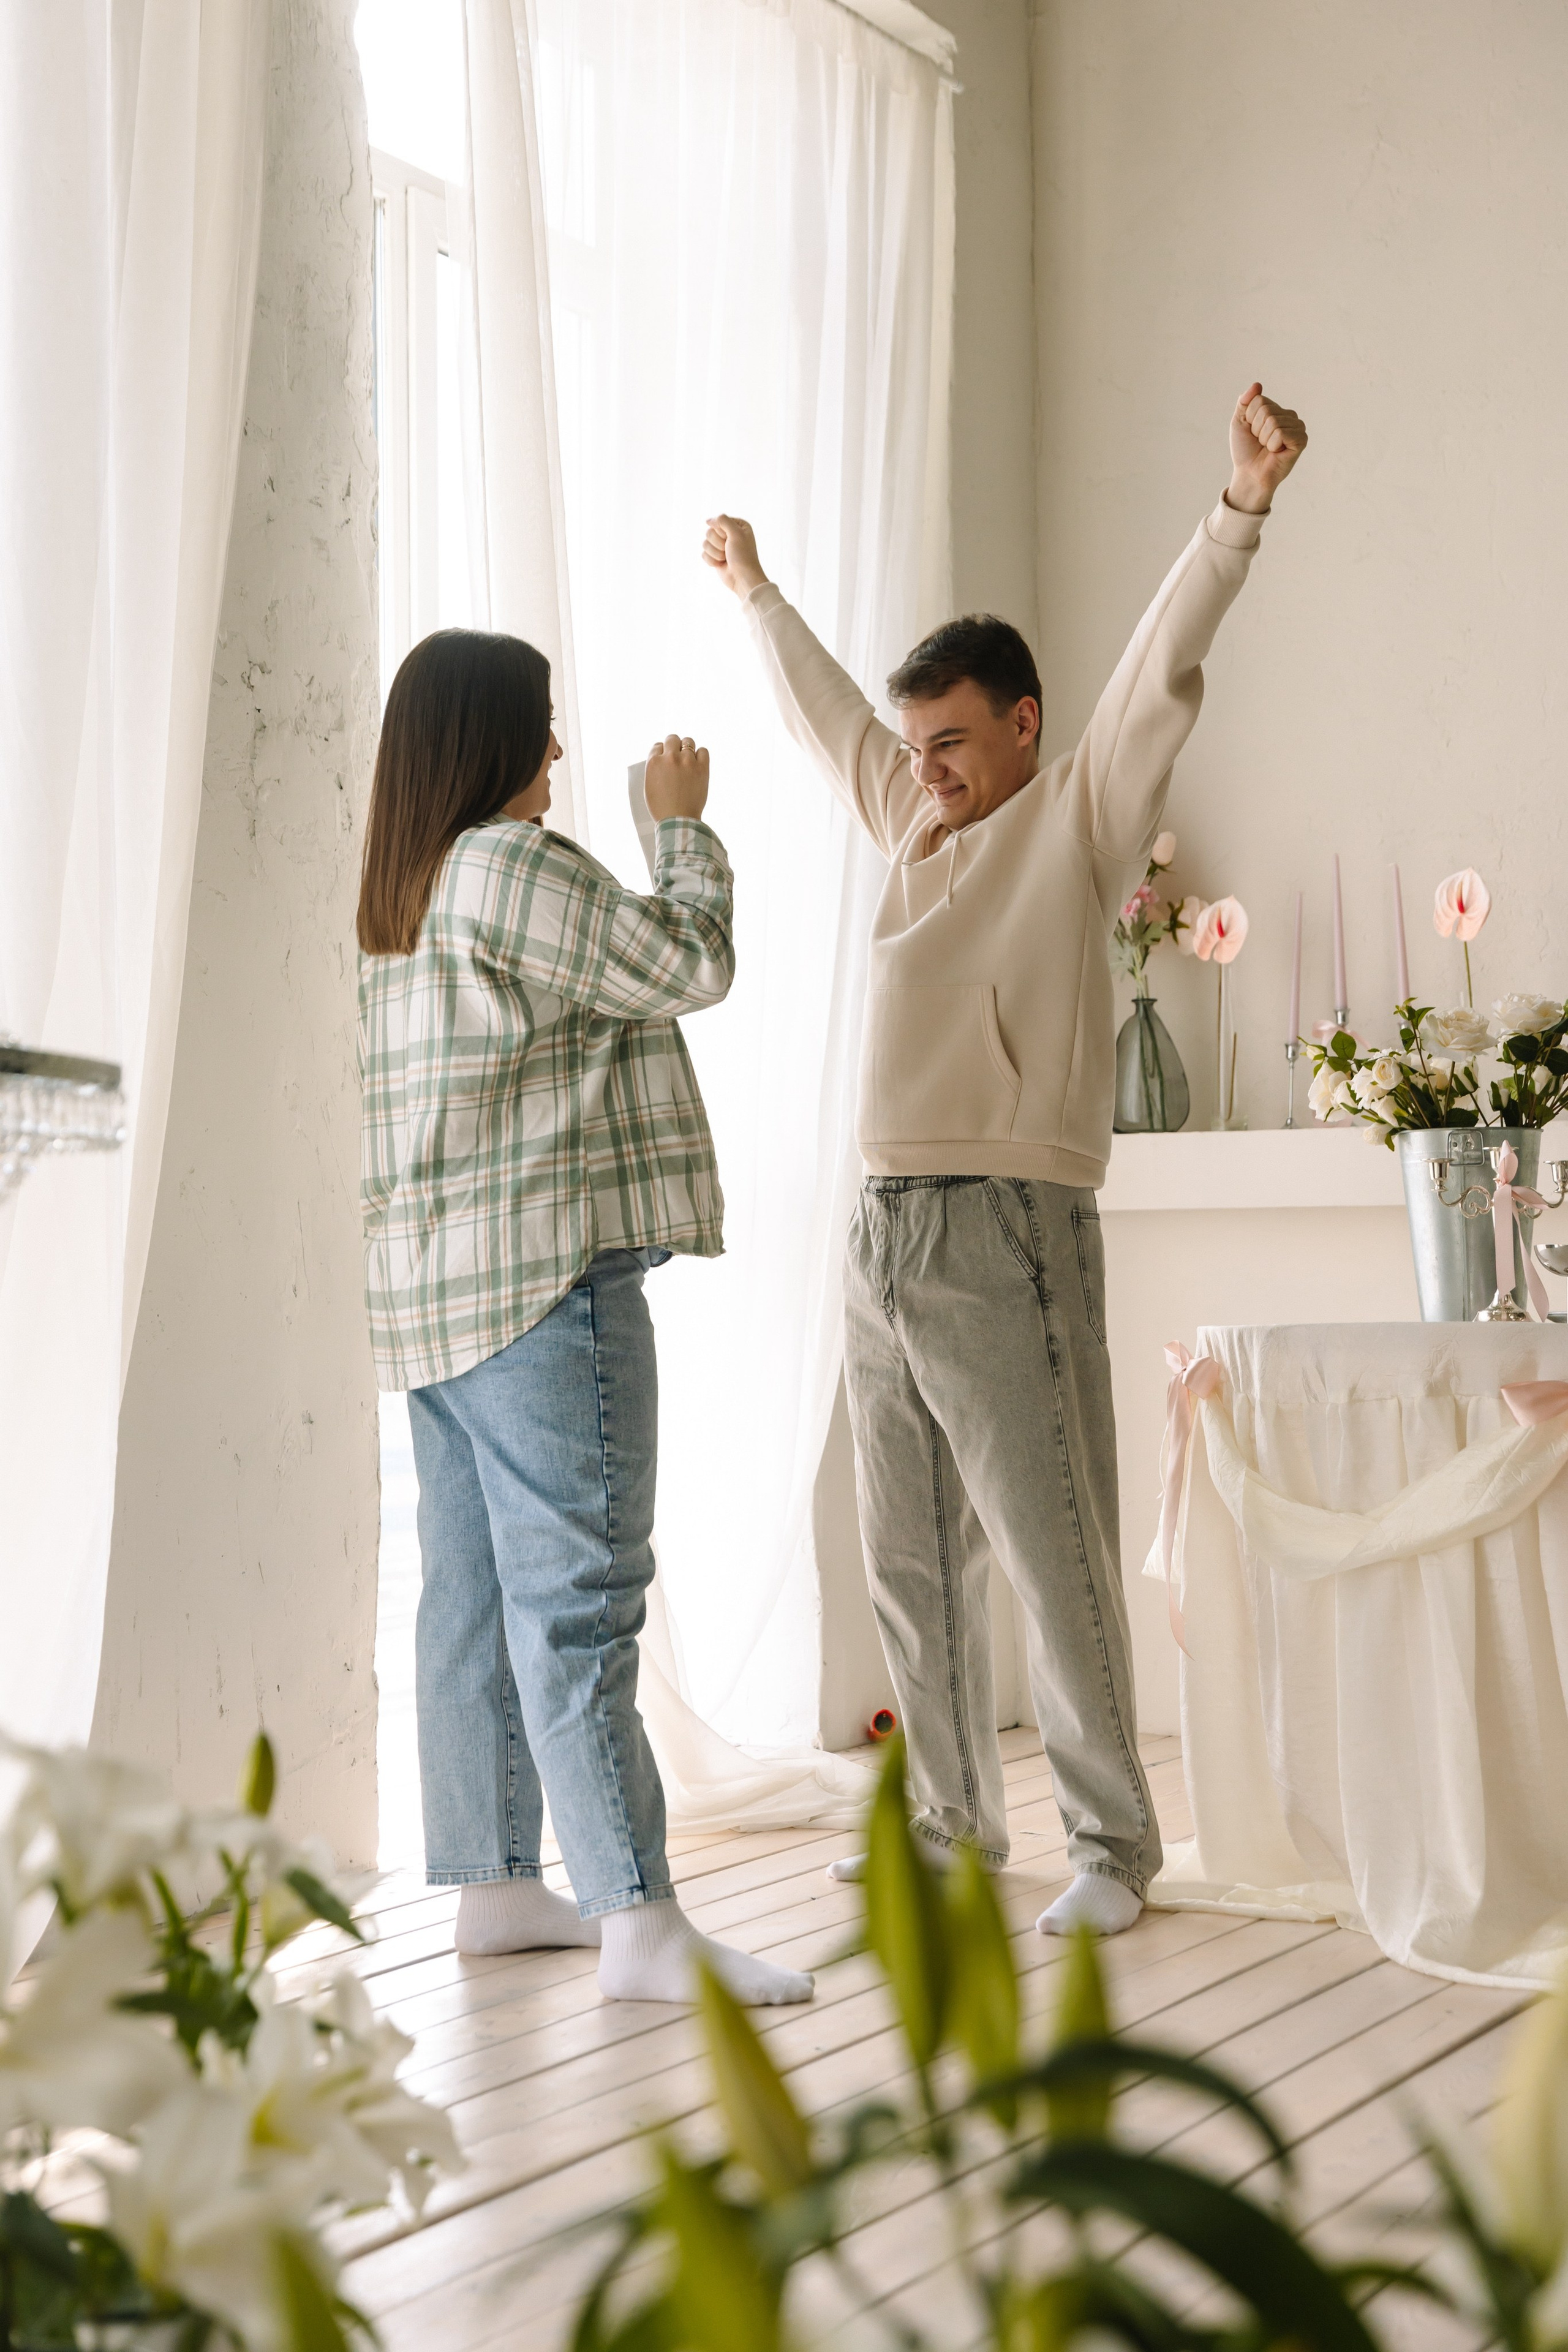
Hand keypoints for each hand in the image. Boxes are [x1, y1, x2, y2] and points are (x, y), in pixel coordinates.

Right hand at [644, 734, 709, 821]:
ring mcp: (687, 761)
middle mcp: (670, 758)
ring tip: (687, 759)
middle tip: (675, 756)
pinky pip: (703, 751)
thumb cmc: (661, 808)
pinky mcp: (702, 768)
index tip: (664, 758)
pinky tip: (697, 763)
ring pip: (688, 741)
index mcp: (654, 762)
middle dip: (673, 746)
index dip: (661, 752)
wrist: (678, 821)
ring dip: (686, 748)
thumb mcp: (648, 786)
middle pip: (672, 739)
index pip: (657, 746)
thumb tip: (661, 759)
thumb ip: (653, 769)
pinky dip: (700, 755)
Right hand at [702, 514, 768, 597]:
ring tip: (726, 558)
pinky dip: (712, 560)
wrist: (742, 578)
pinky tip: (721, 564)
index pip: (718, 521)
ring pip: (705, 543)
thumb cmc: (743, 556)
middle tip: (729, 550)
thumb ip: (722, 520)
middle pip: (709, 532)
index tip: (731, 540)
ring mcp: (720, 546)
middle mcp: (728, 534)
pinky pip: (704, 554)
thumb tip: (707, 521)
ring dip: (715, 553)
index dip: (722, 532)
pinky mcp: (714, 556)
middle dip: (718, 543)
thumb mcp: (736, 533)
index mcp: (737, 525)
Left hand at [1226, 383, 1307, 513]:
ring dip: (1264, 438)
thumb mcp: (1239, 422)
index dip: (1249, 418)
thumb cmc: (1245, 450)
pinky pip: (1281, 433)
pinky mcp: (1301, 439)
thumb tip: (1257, 384)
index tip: (1252, 433)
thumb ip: (1245, 401)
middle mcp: (1288, 415)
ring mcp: (1297, 427)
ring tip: (1268, 448)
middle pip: (1266, 410)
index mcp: (1275, 408)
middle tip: (1260, 442)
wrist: (1249, 474)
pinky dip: (1273, 445)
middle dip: (1256, 429)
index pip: (1259, 400)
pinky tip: (1277, 452)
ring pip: (1273, 422)